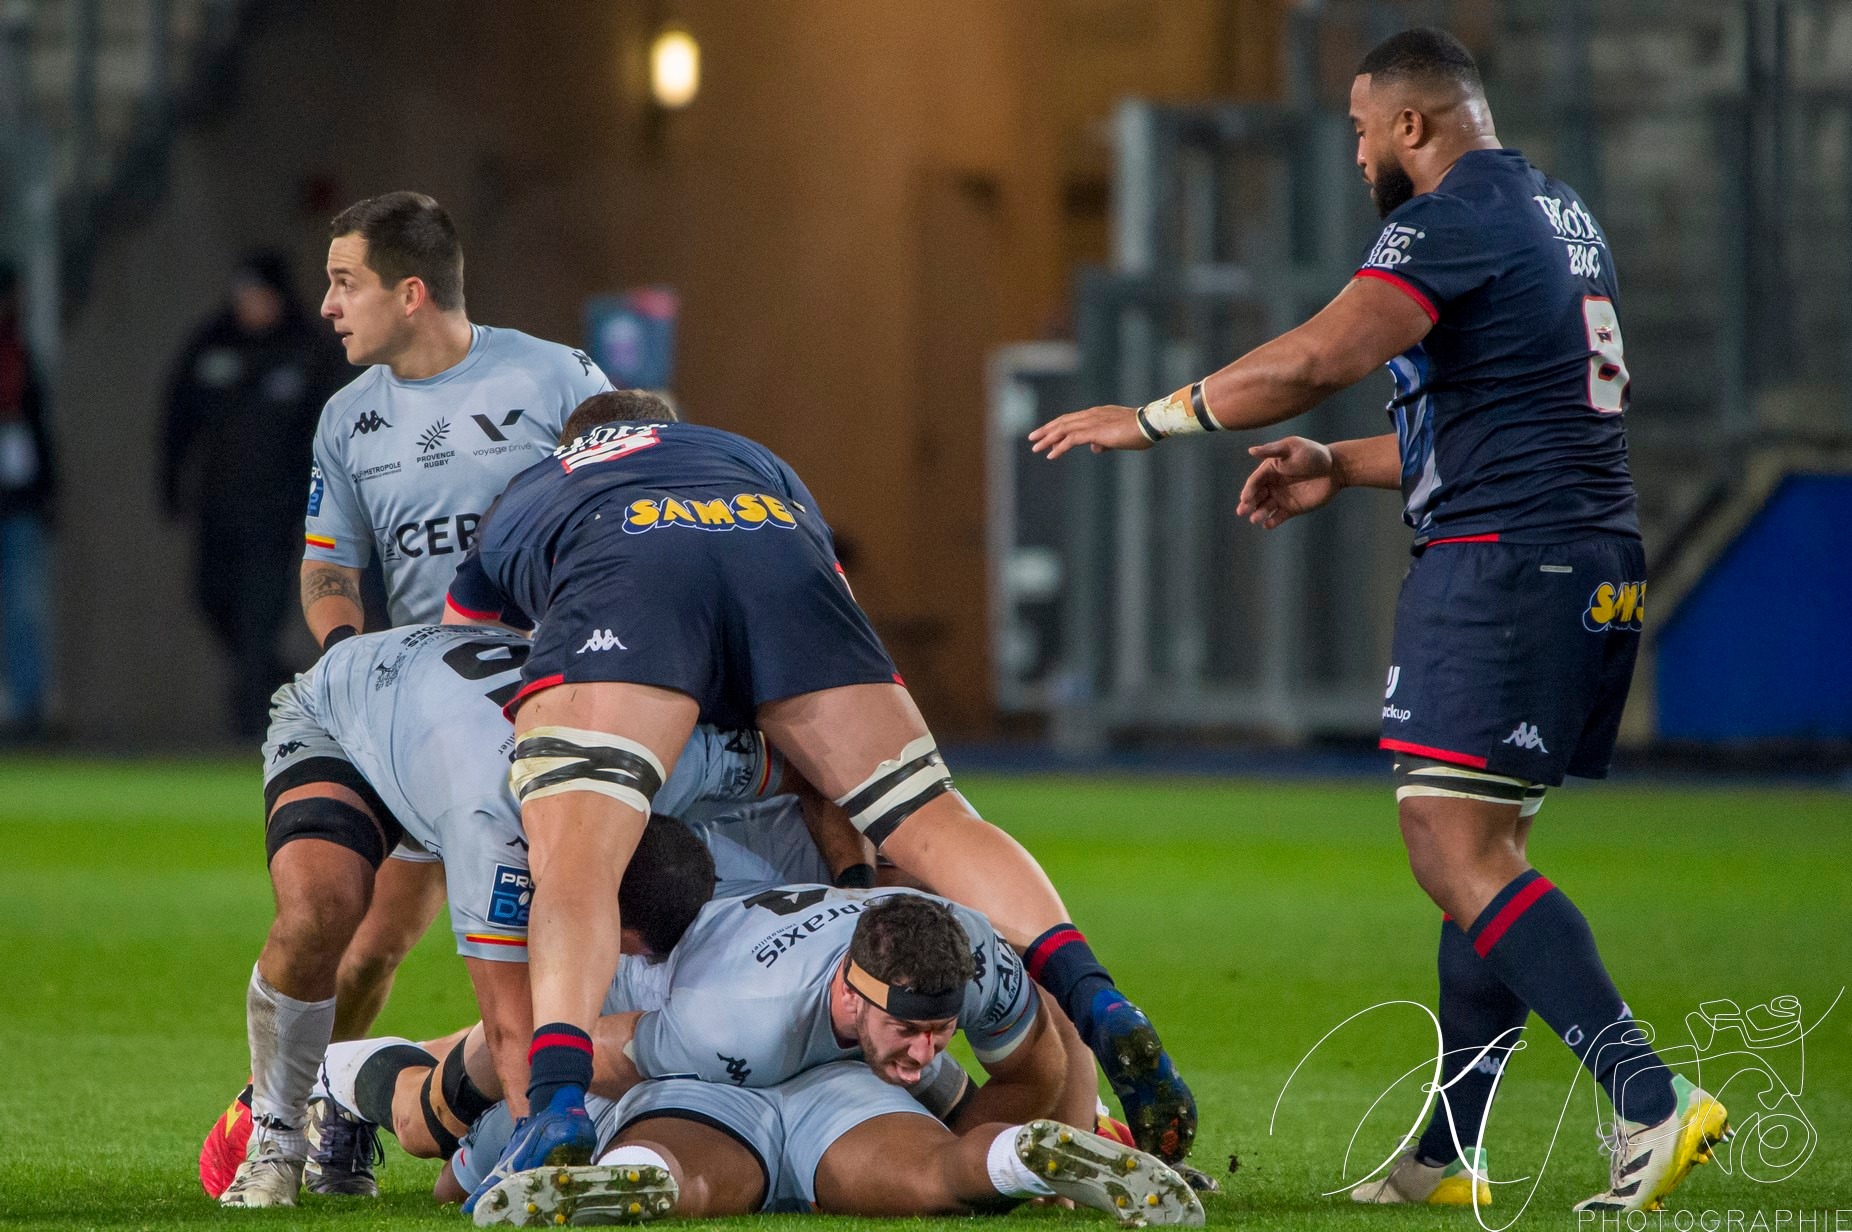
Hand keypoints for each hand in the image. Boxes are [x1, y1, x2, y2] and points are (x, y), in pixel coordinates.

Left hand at [1027, 406, 1154, 458]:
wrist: (1150, 424)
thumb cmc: (1140, 431)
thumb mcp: (1119, 438)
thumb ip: (1105, 441)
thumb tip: (1095, 448)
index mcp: (1097, 414)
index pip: (1072, 419)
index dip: (1058, 426)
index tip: (1047, 434)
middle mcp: (1092, 415)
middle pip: (1063, 421)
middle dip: (1046, 430)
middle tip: (1032, 438)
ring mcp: (1092, 421)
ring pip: (1063, 429)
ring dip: (1047, 438)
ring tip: (1036, 447)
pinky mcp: (1094, 431)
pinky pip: (1071, 439)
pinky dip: (1059, 447)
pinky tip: (1051, 455)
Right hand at [1236, 437, 1341, 528]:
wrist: (1335, 468)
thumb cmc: (1313, 453)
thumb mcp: (1292, 448)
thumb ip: (1272, 450)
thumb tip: (1251, 450)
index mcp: (1270, 470)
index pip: (1255, 482)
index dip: (1248, 490)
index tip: (1245, 498)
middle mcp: (1272, 484)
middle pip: (1256, 496)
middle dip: (1248, 504)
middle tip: (1242, 511)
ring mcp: (1281, 497)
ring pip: (1265, 508)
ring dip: (1258, 513)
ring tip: (1255, 519)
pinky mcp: (1291, 508)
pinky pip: (1278, 517)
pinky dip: (1272, 521)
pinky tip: (1268, 524)